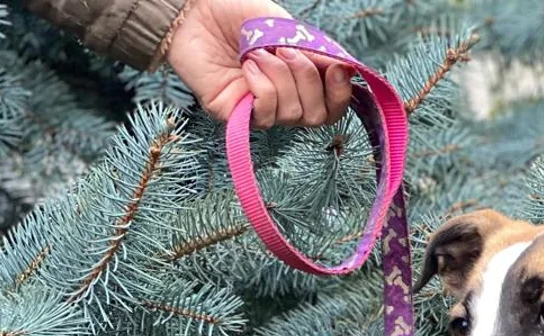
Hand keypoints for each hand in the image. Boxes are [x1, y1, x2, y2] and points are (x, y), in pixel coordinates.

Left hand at [166, 0, 352, 127]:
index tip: (338, 67)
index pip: (333, 106)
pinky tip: (247, 67)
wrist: (196, 9)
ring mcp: (262, 110)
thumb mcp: (286, 26)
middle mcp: (284, 99)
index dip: (341, 93)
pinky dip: (262, 87)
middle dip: (308, 80)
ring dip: (280, 77)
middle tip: (285, 51)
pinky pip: (266, 114)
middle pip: (318, 115)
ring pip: (293, 114)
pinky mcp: (238, 117)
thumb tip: (347, 70)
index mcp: (299, 79)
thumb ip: (317, 50)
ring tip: (258, 54)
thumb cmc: (237, 12)